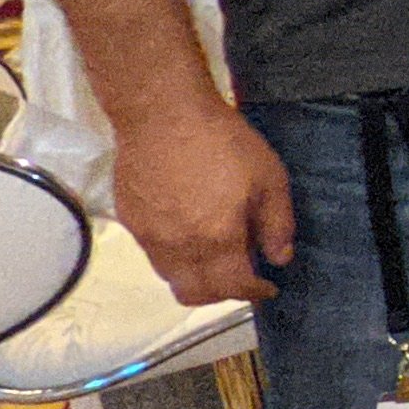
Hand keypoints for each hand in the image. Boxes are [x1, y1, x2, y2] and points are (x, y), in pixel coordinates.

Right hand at [112, 100, 296, 304]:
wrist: (162, 114)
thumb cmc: (222, 141)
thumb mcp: (269, 177)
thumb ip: (277, 224)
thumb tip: (279, 259)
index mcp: (216, 240)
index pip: (234, 288)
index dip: (255, 293)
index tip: (267, 288)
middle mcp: (178, 248)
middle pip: (195, 295)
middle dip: (222, 294)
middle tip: (240, 277)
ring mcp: (148, 236)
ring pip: (171, 277)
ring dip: (195, 277)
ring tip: (214, 255)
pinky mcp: (130, 221)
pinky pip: (152, 254)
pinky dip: (174, 256)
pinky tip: (187, 231)